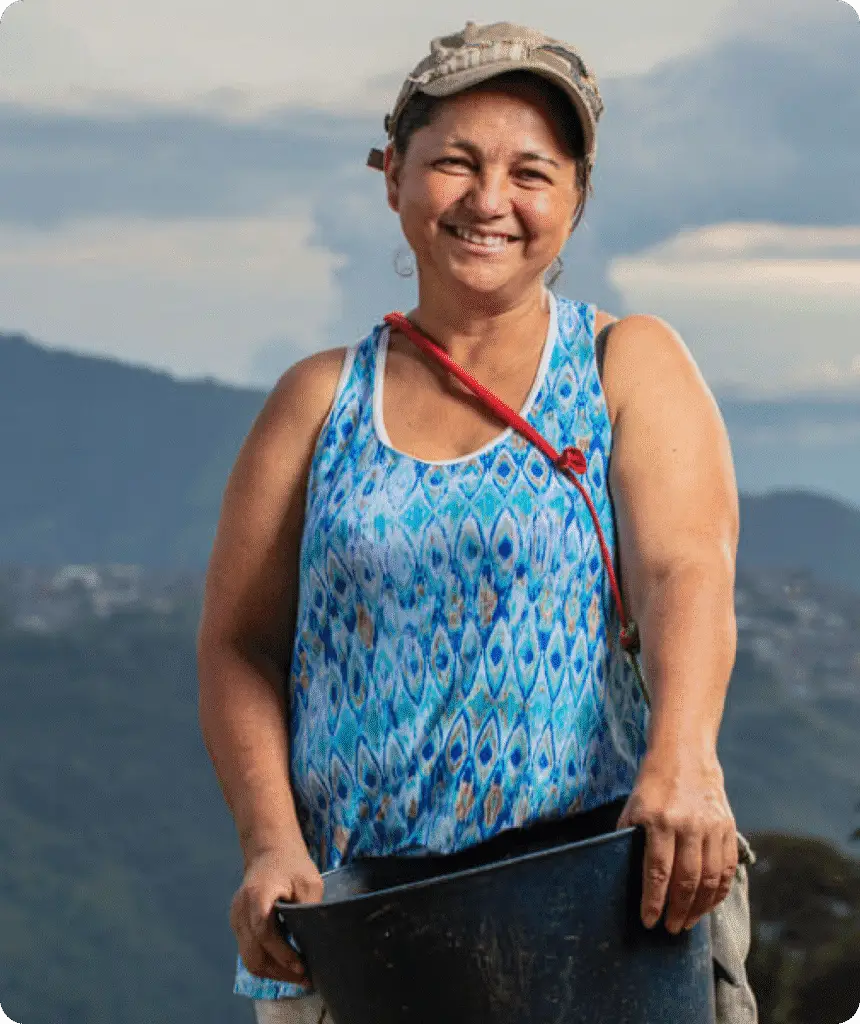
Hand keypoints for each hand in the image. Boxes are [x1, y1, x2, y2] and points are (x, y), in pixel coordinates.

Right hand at [229, 844, 323, 983]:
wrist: (270, 852)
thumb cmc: (292, 865)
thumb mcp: (310, 882)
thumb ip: (308, 910)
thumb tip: (315, 942)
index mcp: (257, 896)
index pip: (265, 933)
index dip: (283, 954)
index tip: (303, 965)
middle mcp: (241, 910)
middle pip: (253, 955)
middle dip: (280, 972)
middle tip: (305, 978)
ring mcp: (236, 919)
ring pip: (250, 959)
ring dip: (274, 971)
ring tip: (298, 975)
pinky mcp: (238, 925)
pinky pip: (249, 952)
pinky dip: (267, 962)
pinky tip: (287, 963)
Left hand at [616, 751, 737, 933]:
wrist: (685, 755)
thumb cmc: (652, 784)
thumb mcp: (632, 806)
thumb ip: (629, 837)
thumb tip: (623, 871)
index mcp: (659, 820)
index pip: (658, 871)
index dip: (654, 901)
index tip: (649, 921)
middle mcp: (688, 825)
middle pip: (686, 880)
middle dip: (678, 910)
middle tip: (671, 928)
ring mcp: (712, 826)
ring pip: (710, 879)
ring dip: (699, 907)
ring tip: (688, 922)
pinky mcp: (728, 826)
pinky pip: (727, 867)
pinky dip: (719, 891)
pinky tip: (708, 904)